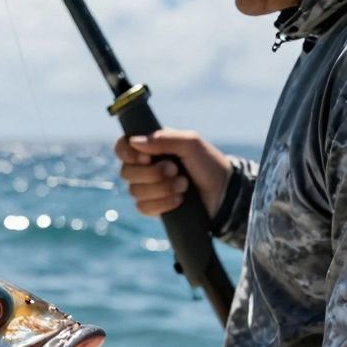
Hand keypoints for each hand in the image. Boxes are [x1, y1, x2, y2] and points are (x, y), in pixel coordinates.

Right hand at [115, 129, 231, 217]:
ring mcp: (148, 188)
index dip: (127, 153)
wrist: (224, 192)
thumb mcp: (191, 143)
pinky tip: (179, 199)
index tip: (145, 157)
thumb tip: (134, 142)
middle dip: (152, 173)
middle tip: (175, 170)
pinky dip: (163, 203)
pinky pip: (143, 207)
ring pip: (135, 191)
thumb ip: (164, 138)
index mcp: (150, 148)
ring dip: (162, 188)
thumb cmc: (208, 163)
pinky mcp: (154, 207)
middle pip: (126, 172)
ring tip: (183, 185)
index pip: (122, 147)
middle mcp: (145, 167)